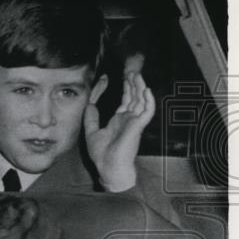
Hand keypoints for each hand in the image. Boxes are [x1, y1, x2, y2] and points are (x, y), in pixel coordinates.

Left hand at [84, 71, 154, 191]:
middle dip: (133, 83)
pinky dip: (148, 100)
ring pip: (141, 100)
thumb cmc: (102, 154)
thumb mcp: (92, 131)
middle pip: (135, 96)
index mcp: (120, 120)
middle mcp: (130, 119)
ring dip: (140, 87)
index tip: (111, 78)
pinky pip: (146, 111)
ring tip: (136, 74)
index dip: (123, 88)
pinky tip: (146, 90)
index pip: (125, 99)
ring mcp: (135, 122)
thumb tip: (90, 104)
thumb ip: (92, 117)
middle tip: (131, 70)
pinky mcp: (138, 126)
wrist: (108, 167)